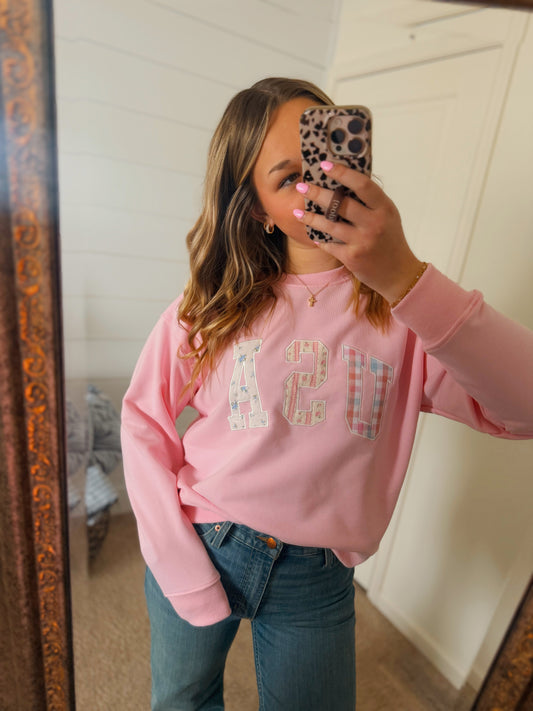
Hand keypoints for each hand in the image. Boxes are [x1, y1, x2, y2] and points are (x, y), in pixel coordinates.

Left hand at [293, 162, 424, 304]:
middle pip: (341, 203)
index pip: (362, 184)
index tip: (325, 165)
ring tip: (297, 211)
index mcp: (384, 208)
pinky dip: (319, 239)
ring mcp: (363, 241)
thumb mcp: (387, 216)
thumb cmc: (391, 241)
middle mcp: (374, 223)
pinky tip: (312, 234)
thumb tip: (344, 181)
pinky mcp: (353, 258)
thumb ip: (371, 202)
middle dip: (317, 193)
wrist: (399, 273)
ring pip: (330, 225)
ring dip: (311, 217)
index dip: (342, 173)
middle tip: (301, 186)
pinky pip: (329, 245)